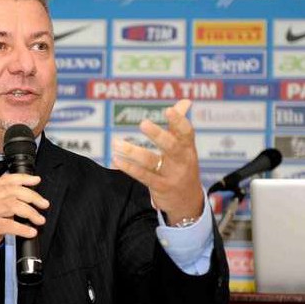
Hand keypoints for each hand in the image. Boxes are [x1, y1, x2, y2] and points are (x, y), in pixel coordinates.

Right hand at [0, 174, 49, 267]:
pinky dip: (23, 228)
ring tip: (39, 220)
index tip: (36, 180)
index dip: (23, 178)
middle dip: (33, 196)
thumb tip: (25, 204)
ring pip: (14, 205)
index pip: (7, 180)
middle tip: (44, 204)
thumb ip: (4, 206)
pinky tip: (30, 232)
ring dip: (31, 212)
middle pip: (14, 191)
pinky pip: (9, 225)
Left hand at [111, 100, 203, 224]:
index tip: (169, 110)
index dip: (179, 121)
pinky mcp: (160, 187)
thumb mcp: (186, 147)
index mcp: (188, 148)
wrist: (188, 202)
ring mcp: (171, 175)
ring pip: (151, 161)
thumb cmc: (183, 167)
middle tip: (143, 124)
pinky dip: (129, 168)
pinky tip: (116, 160)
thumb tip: (185, 101)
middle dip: (158, 135)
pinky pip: (143, 176)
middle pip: (171, 146)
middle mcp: (181, 161)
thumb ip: (180, 124)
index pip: (186, 132)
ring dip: (133, 152)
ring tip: (116, 143)